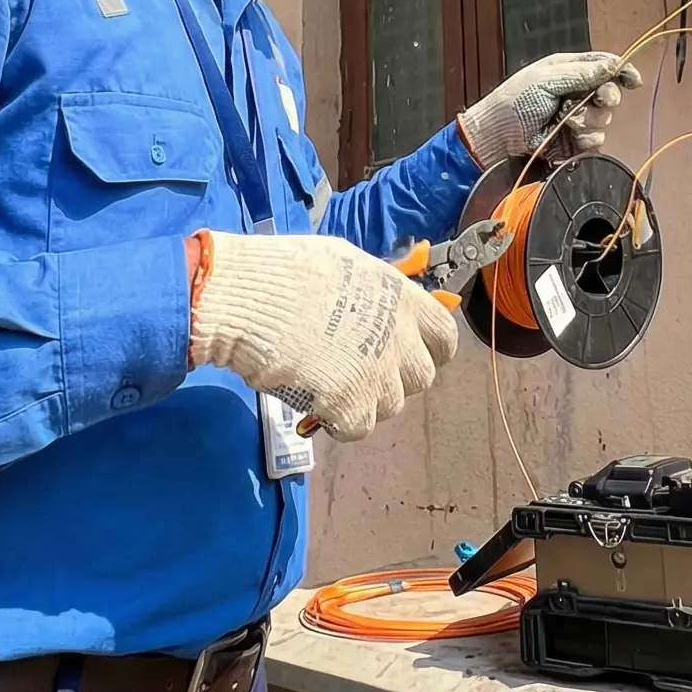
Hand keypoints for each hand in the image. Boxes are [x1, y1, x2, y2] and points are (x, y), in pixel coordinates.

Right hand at [186, 231, 458, 440]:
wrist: (247, 300)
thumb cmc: (285, 272)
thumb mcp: (343, 264)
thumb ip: (372, 292)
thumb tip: (379, 307)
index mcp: (402, 299)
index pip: (444, 337)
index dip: (430, 349)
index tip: (408, 354)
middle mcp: (400, 339)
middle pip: (421, 378)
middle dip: (394, 378)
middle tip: (359, 370)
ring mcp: (378, 375)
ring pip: (390, 406)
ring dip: (363, 400)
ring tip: (328, 381)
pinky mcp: (351, 407)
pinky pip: (357, 427)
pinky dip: (338, 421)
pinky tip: (315, 399)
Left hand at [457, 51, 641, 162]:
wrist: (498, 138)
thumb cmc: (515, 102)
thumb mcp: (547, 80)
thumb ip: (581, 73)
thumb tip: (612, 65)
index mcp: (569, 71)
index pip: (604, 66)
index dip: (622, 71)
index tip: (633, 80)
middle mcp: (576, 93)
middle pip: (609, 92)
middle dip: (606, 97)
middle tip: (598, 100)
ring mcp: (576, 118)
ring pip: (604, 118)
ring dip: (588, 120)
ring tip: (565, 121)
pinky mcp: (575, 142)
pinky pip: (595, 140)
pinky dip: (585, 140)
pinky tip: (570, 138)